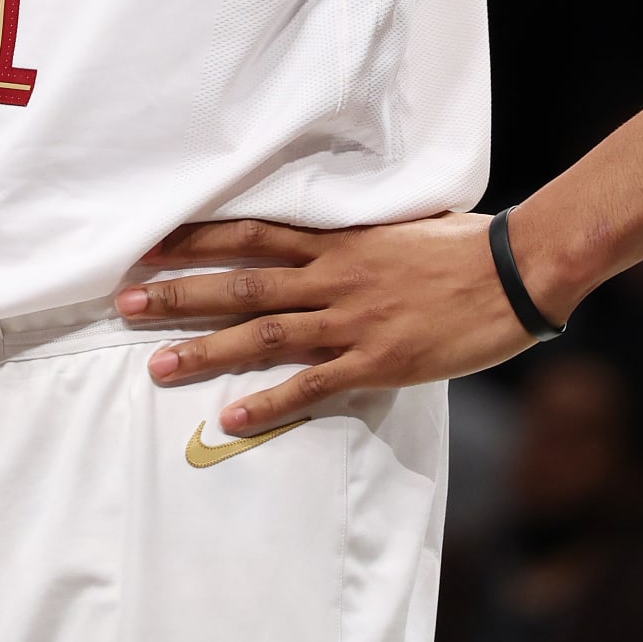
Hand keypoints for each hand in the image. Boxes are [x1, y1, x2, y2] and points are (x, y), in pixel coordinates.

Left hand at [115, 211, 538, 436]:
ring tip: (157, 366)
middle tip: (125, 303)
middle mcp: (333, 278)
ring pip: (262, 335)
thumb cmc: (468, 245)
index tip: (151, 246)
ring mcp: (352, 320)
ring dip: (206, 351)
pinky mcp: (377, 360)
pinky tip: (229, 417)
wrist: (517, 270)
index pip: (252, 236)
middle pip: (241, 284)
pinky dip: (268, 403)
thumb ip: (364, 232)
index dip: (197, 241)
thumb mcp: (405, 224)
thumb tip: (343, 228)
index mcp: (338, 242)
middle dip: (180, 294)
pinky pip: (311, 385)